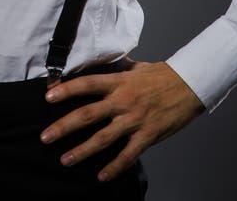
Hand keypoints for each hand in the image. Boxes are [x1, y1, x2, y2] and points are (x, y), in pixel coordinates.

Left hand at [40, 59, 205, 182]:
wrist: (190, 85)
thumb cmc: (164, 75)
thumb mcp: (138, 66)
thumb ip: (120, 67)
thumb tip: (107, 60)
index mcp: (119, 82)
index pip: (86, 84)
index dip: (66, 90)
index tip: (47, 96)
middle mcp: (123, 101)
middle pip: (87, 114)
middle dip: (64, 126)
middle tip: (45, 136)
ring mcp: (135, 119)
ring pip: (103, 138)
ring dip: (82, 150)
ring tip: (65, 159)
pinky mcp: (148, 135)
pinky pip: (128, 155)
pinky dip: (114, 167)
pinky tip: (102, 176)